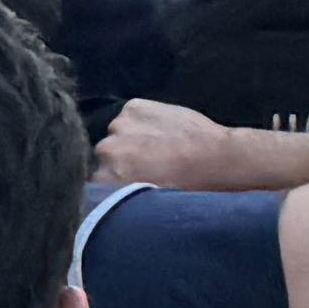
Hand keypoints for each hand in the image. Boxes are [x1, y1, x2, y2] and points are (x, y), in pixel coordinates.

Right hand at [93, 99, 241, 191]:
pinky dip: (143, 120)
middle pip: (105, 153)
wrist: (214, 159)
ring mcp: (119, 125)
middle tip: (147, 163)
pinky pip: (131, 114)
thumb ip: (122, 190)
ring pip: (119, 132)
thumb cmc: (185, 187)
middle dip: (121, 157)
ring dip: (132, 137)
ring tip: (160, 145)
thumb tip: (115, 190)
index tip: (127, 180)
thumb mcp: (146, 200)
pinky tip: (164, 130)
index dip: (111, 178)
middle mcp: (105, 150)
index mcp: (104, 177)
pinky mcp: (133, 107)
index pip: (94, 176)